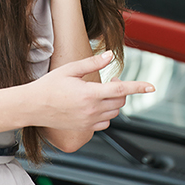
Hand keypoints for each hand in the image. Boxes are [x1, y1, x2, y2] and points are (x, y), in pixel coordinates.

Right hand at [33, 52, 154, 131]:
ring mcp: (88, 121)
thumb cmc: (48, 86)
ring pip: (114, 113)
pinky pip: (105, 123)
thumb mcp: (70, 69)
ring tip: (102, 91)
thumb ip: (93, 63)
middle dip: (121, 90)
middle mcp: (91, 109)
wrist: (32, 106)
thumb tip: (110, 55)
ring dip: (115, 102)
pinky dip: (107, 115)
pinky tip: (98, 106)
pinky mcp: (84, 128)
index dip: (138, 87)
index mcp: (89, 93)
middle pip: (120, 101)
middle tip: (112, 79)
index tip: (152, 86)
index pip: (121, 89)